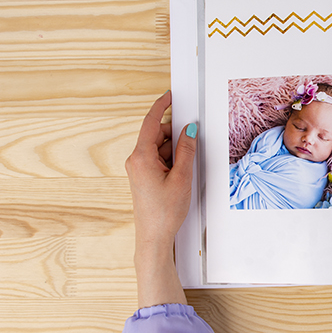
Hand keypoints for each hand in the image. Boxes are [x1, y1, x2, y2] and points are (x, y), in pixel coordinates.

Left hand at [125, 91, 195, 306]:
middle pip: (156, 135)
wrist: (154, 237)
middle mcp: (136, 160)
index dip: (161, 106)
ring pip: (160, 147)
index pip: (150, 123)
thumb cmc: (165, 211)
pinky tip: (183, 171)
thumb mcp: (182, 177)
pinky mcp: (144, 176)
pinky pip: (159, 159)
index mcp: (141, 157)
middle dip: (175, 134)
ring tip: (189, 166)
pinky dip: (172, 159)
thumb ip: (186, 150)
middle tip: (193, 138)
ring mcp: (139, 169)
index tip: (171, 96)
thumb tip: (189, 129)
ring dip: (175, 150)